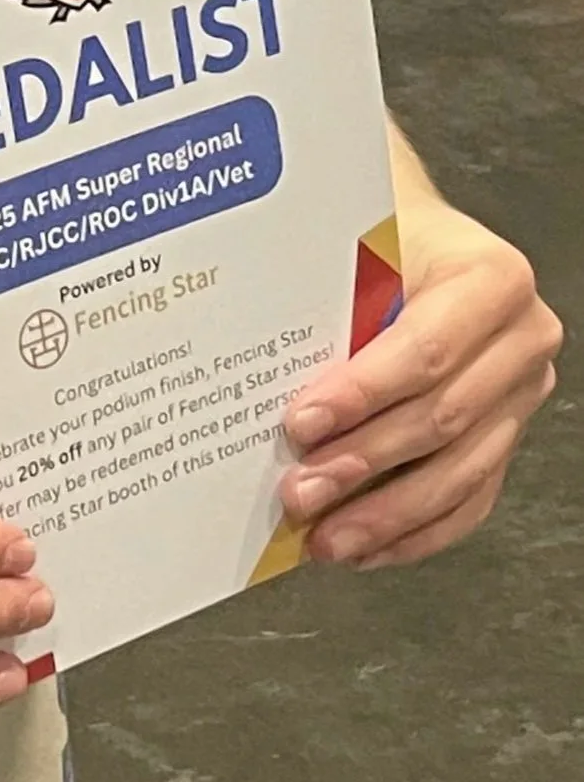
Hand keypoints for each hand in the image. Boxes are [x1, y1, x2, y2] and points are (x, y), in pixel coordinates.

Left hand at [279, 202, 559, 569]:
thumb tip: (259, 372)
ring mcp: (520, 394)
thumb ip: (332, 297)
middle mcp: (521, 339)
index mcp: (492, 279)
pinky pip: (470, 500)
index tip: (302, 423)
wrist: (416, 234)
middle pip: (443, 419)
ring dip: (386, 514)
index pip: (426, 350)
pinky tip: (366, 547)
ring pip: (460, 473)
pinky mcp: (507, 435)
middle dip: (364, 462)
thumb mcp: (362, 243)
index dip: (364, 394)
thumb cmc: (381, 234)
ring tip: (325, 536)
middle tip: (300, 491)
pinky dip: (414, 531)